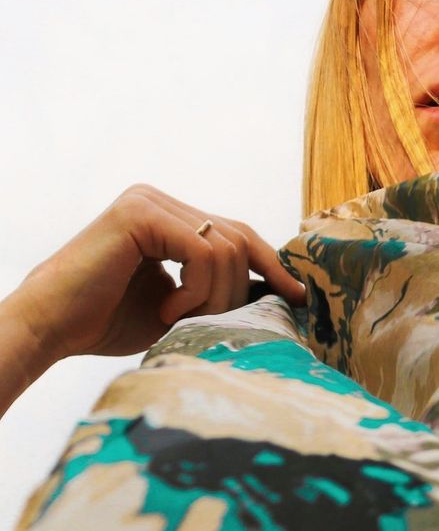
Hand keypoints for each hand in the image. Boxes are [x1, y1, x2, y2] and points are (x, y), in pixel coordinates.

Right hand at [7, 185, 307, 365]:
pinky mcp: (141, 213)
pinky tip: (169, 311)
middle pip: (238, 238)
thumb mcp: (177, 305)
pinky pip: (203, 250)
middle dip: (247, 285)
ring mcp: (150, 201)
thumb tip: (276, 293)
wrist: (48, 329)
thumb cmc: (104, 323)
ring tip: (184, 320)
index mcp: (168, 217)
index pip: (237, 235)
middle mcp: (160, 201)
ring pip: (225, 246)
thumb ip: (214, 290)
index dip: (270, 266)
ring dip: (217, 295)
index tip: (297, 296)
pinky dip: (197, 288)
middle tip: (232, 321)